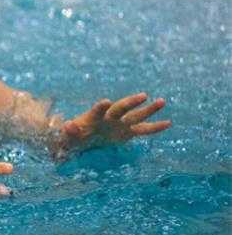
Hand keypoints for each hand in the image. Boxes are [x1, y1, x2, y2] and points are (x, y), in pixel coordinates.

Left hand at [54, 92, 170, 159]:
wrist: (82, 139)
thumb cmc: (73, 136)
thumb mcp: (69, 136)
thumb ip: (69, 130)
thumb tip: (66, 126)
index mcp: (93, 117)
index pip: (97, 111)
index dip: (100, 107)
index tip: (105, 101)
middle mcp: (109, 117)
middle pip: (121, 109)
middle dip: (131, 103)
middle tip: (142, 95)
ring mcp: (120, 123)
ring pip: (136, 115)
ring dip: (148, 109)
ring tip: (162, 101)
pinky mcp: (127, 132)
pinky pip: (143, 130)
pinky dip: (155, 127)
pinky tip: (168, 123)